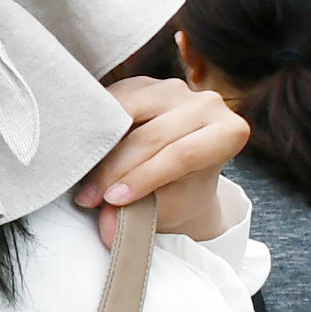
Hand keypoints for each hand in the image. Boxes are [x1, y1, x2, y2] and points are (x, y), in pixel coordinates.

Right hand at [78, 77, 245, 246]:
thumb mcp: (168, 207)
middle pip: (151, 135)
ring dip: (99, 144)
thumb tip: (107, 228)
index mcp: (229, 132)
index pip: (182, 154)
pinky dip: (93, 124)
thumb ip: (140, 214)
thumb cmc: (180, 193)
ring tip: (81, 174)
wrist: (180, 177)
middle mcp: (207, 103)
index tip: (111, 201)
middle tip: (88, 197)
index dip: (143, 177)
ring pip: (127, 112)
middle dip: (115, 169)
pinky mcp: (143, 83)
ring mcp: (173, 88)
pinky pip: (111, 100)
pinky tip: (81, 148)